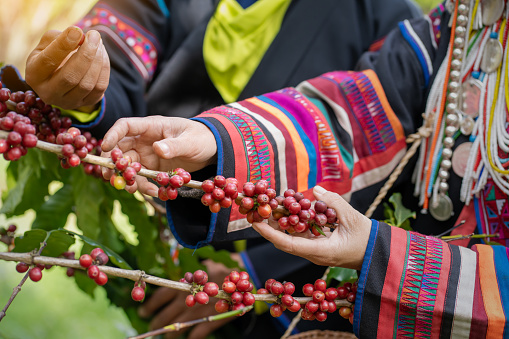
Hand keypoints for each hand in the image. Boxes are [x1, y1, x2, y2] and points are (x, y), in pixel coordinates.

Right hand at [25, 26, 109, 109]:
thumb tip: (80, 36)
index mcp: (34, 76)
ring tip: (98, 42)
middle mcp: (48, 93)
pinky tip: (102, 54)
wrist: (61, 77)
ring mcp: (68, 102)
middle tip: (94, 35)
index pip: (48, 61)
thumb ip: (59, 38)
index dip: (64, 45)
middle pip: (70, 77)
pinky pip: (100, 87)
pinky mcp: (86, 103)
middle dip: (86, 54)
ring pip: (88, 84)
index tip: (77, 30)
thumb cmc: (52, 55)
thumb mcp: (47, 44)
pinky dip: (104, 68)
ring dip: (97, 60)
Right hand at [101, 116, 217, 195]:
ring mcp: (147, 155)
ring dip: (127, 178)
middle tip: (109, 176)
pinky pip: (143, 178)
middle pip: (120, 149)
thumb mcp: (191, 141)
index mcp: (152, 126)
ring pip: (128, 167)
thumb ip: (174, 145)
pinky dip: (145, 187)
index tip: (105, 147)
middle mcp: (144, 140)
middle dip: (112, 162)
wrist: (211, 149)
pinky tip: (155, 193)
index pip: (125, 126)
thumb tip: (157, 149)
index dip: (112, 135)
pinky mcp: (153, 168)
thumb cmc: (201, 138)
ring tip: (132, 190)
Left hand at [138, 258, 239, 338]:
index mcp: (184, 286)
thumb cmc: (221, 269)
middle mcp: (188, 300)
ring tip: (167, 335)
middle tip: (152, 326)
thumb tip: (179, 280)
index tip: (143, 311)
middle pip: (165, 315)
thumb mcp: (202, 269)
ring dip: (170, 334)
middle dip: (156, 322)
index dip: (150, 306)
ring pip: (178, 328)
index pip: (160, 297)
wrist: (241, 278)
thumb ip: (189, 277)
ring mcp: (199, 312)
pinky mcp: (211, 320)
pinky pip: (196, 335)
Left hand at [252, 186, 371, 269]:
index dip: (270, 233)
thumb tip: (316, 190)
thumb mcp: (353, 218)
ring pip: (293, 237)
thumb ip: (334, 202)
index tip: (256, 223)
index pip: (288, 244)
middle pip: (286, 240)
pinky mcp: (320, 246)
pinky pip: (302, 234)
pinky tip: (289, 209)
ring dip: (281, 223)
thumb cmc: (367, 239)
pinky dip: (294, 222)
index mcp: (320, 251)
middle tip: (258, 209)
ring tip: (270, 207)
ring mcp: (316, 251)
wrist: (378, 253)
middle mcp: (314, 254)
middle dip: (270, 226)